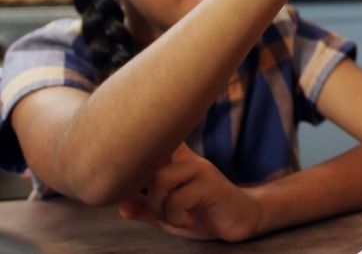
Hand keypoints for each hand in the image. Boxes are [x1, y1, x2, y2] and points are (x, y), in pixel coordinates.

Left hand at [118, 144, 260, 241]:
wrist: (241, 219)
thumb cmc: (203, 212)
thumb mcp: (168, 214)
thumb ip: (145, 209)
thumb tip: (120, 206)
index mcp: (175, 162)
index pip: (155, 141)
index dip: (138, 140)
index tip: (122, 145)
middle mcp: (187, 160)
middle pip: (148, 162)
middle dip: (143, 192)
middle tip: (155, 210)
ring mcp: (200, 170)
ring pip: (161, 178)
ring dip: (158, 205)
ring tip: (170, 218)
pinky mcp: (211, 186)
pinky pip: (179, 198)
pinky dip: (176, 217)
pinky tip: (187, 221)